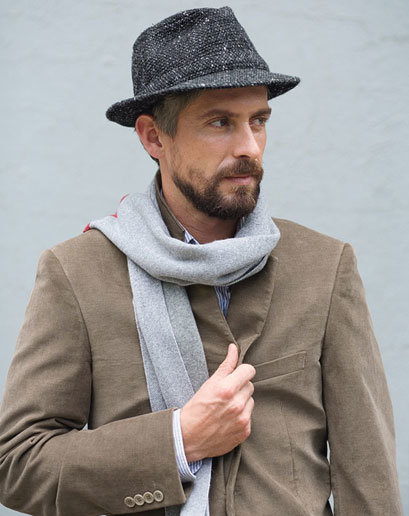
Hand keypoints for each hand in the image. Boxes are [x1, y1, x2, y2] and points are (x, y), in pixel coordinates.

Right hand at [180, 343, 254, 461]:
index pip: (249, 370)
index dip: (242, 371)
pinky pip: (249, 416)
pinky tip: (228, 419)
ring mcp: (242, 419)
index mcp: (227, 389)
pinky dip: (241, 416)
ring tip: (226, 407)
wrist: (188, 438)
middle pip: (250, 385)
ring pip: (251, 401)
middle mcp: (237, 404)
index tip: (237, 374)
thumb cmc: (196, 408)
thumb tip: (234, 348)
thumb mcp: (209, 383)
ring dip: (242, 401)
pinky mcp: (245, 431)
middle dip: (240, 387)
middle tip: (226, 393)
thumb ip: (226, 365)